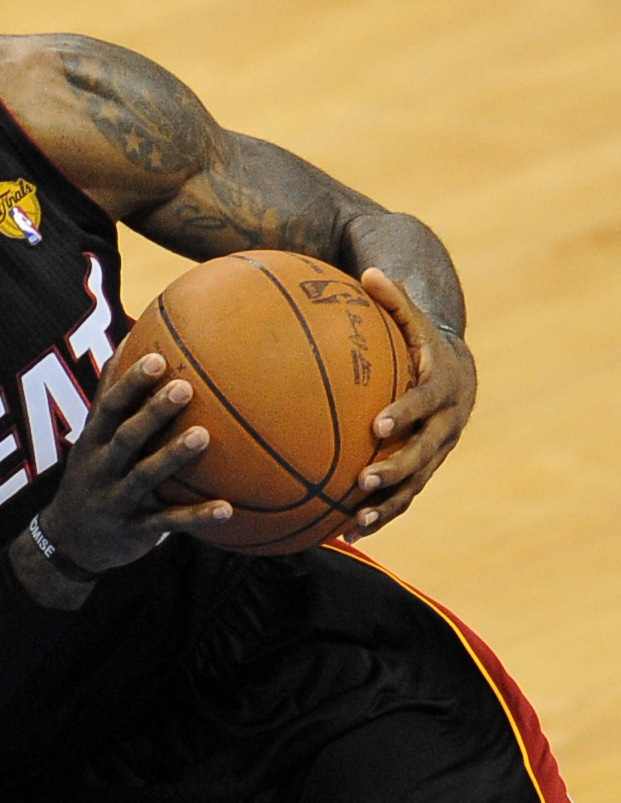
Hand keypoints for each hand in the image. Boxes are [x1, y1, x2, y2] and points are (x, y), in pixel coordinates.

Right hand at [31, 352, 231, 583]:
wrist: (69, 540)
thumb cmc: (92, 476)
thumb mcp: (91, 439)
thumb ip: (109, 399)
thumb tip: (126, 345)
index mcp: (94, 441)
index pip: (110, 406)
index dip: (131, 383)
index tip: (156, 358)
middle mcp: (103, 467)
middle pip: (126, 436)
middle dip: (152, 413)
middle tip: (185, 388)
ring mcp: (118, 499)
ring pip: (145, 476)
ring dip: (172, 456)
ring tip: (203, 436)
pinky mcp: (135, 530)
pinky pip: (168, 524)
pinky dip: (196, 517)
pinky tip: (227, 509)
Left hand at [345, 268, 476, 540]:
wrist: (456, 370)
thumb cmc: (420, 338)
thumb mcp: (412, 316)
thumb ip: (393, 298)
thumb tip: (369, 270)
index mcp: (442, 387)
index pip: (425, 402)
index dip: (405, 413)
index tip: (378, 425)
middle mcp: (445, 424)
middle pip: (424, 453)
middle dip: (396, 469)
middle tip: (363, 480)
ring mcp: (437, 451)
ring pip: (416, 484)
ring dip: (388, 505)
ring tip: (355, 521)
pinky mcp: (425, 468)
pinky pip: (405, 497)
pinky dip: (381, 515)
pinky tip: (346, 533)